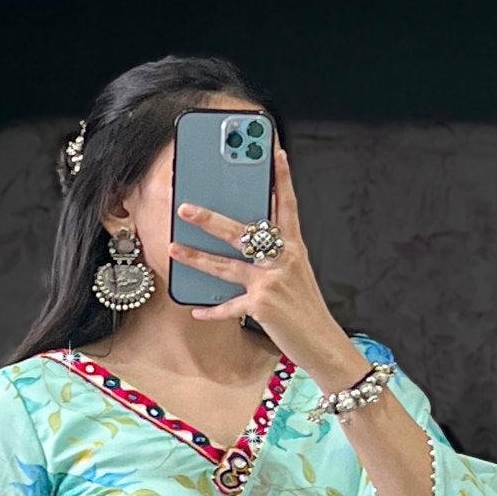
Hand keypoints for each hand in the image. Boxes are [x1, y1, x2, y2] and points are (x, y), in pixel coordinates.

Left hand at [168, 148, 363, 386]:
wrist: (322, 342)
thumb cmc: (305, 310)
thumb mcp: (297, 275)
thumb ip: (276, 256)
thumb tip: (246, 243)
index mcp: (293, 248)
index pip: (287, 207)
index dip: (282, 179)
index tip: (276, 153)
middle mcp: (282, 259)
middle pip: (242, 231)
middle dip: (211, 219)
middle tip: (186, 208)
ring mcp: (271, 281)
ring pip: (226, 265)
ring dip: (197, 258)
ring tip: (174, 249)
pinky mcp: (262, 305)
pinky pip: (229, 307)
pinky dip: (212, 311)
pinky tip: (196, 310)